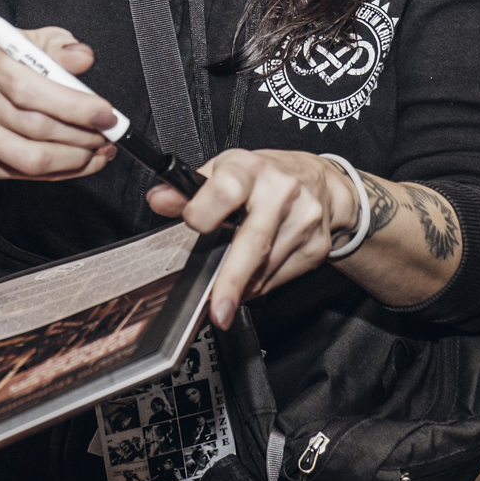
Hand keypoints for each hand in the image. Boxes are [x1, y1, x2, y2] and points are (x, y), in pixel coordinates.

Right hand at [0, 26, 118, 181]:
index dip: (72, 105)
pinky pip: (25, 175)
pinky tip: (82, 160)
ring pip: (30, 158)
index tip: (104, 113)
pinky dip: (61, 172)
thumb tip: (82, 58)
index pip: (27, 88)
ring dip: (75, 158)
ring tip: (99, 149)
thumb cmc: (10, 60)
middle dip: (81, 134)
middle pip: (32, 126)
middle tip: (108, 132)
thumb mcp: (35, 41)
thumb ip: (59, 48)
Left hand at [146, 149, 356, 328]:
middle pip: (253, 242)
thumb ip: (188, 189)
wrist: (320, 182)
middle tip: (216, 309)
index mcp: (250, 170)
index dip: (203, 212)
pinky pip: (280, 279)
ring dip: (241, 285)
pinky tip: (252, 276)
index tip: (193, 226)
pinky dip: (260, 285)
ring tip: (228, 287)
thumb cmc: (264, 178)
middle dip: (231, 280)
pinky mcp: (316, 248)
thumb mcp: (224, 171)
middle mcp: (280, 192)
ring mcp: (303, 221)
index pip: (226, 189)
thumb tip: (159, 199)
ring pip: (265, 268)